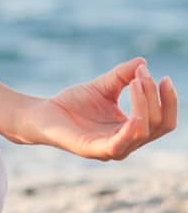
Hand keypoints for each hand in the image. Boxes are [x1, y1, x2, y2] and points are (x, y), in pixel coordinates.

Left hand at [19, 57, 176, 159]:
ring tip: (136, 82)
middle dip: (156, 98)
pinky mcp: (95, 151)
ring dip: (144, 104)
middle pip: (158, 126)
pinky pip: (121, 142)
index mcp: (132, 130)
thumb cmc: (74, 104)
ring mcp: (112, 150)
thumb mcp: (103, 86)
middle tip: (144, 74)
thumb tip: (143, 62)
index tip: (165, 77)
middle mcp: (127, 143)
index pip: (163, 121)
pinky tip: (134, 104)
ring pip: (143, 132)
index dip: (169, 102)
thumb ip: (122, 76)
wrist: (43, 114)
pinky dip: (133, 123)